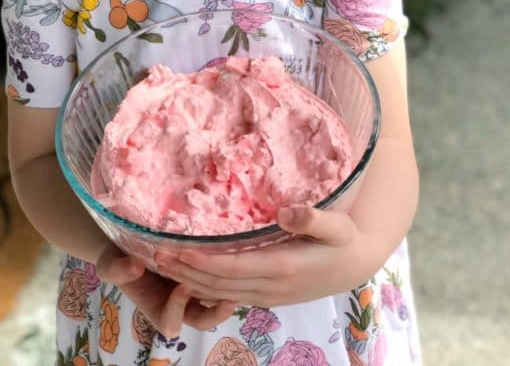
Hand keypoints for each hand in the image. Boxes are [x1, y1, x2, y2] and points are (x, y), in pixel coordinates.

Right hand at [96, 242, 236, 337]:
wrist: (125, 242)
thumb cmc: (117, 259)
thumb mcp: (110, 265)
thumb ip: (117, 270)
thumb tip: (135, 266)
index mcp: (156, 309)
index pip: (170, 322)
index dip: (177, 309)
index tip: (182, 287)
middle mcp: (178, 305)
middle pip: (202, 320)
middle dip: (216, 313)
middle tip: (227, 299)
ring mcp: (192, 290)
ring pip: (214, 302)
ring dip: (226, 294)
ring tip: (237, 279)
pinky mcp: (200, 272)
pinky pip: (217, 280)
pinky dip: (225, 275)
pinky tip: (235, 260)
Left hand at [154, 206, 359, 306]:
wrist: (355, 263)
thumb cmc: (344, 239)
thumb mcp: (338, 225)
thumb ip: (314, 218)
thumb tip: (286, 213)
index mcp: (283, 267)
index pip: (233, 267)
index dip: (203, 261)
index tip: (176, 249)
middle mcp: (271, 287)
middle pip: (219, 284)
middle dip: (185, 271)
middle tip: (154, 255)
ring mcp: (268, 295)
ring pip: (220, 292)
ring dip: (190, 281)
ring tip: (163, 265)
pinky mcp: (267, 296)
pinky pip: (229, 294)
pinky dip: (205, 287)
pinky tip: (188, 276)